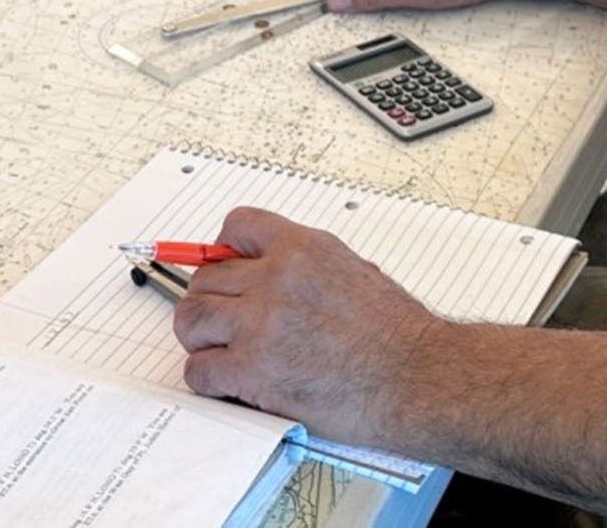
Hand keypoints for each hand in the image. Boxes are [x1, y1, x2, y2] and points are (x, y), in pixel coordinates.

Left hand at [172, 208, 440, 446]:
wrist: (414, 377)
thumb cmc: (397, 334)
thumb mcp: (354, 270)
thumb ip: (306, 267)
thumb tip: (270, 274)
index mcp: (303, 248)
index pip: (237, 226)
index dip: (225, 249)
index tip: (228, 269)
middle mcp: (275, 279)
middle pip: (205, 277)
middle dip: (210, 299)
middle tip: (222, 319)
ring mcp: (259, 325)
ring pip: (192, 320)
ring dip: (200, 337)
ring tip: (219, 349)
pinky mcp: (252, 371)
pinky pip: (199, 370)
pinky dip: (208, 378)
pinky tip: (229, 382)